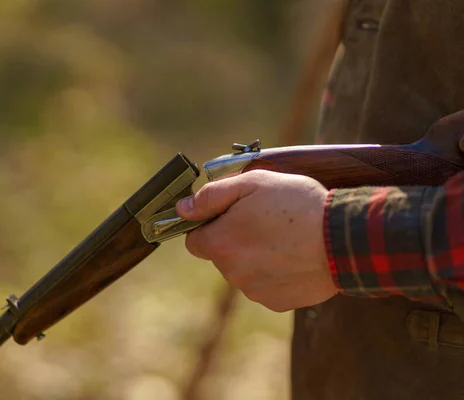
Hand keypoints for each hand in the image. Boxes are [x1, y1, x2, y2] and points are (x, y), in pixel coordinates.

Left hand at [176, 170, 337, 311]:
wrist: (344, 239)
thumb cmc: (297, 204)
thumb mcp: (252, 183)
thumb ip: (212, 196)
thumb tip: (182, 209)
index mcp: (220, 244)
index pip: (194, 241)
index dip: (209, 226)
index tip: (230, 215)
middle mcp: (232, 273)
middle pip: (221, 255)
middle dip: (235, 239)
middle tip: (265, 221)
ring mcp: (254, 291)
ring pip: (244, 271)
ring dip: (256, 257)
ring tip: (285, 238)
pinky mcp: (277, 302)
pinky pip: (266, 286)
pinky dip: (275, 273)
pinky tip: (294, 257)